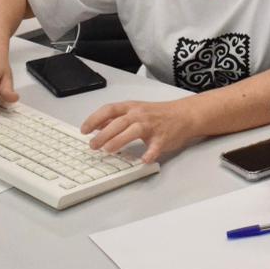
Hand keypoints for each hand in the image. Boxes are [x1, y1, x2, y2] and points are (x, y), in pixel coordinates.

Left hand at [80, 99, 197, 163]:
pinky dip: (149, 154)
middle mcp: (140, 115)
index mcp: (131, 107)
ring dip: (119, 140)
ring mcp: (152, 126)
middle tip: (92, 146)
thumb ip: (117, 118)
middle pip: (118, 122)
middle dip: (103, 134)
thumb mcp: (136, 110)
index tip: (84, 130)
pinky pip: (155, 147)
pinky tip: (143, 160)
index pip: (109, 110)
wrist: (185, 115)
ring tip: (108, 150)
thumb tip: (95, 125)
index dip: (94, 119)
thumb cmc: (158, 114)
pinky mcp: (163, 138)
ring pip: (133, 131)